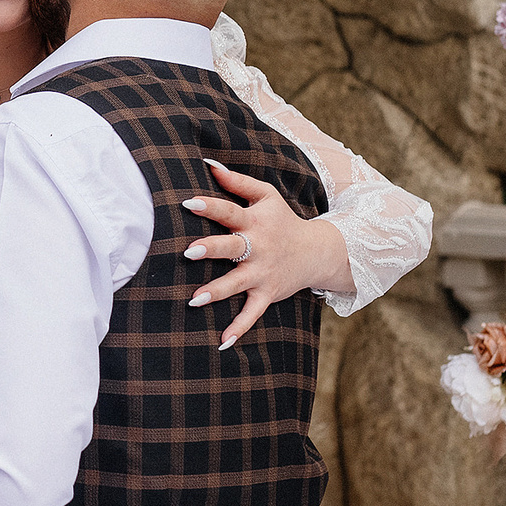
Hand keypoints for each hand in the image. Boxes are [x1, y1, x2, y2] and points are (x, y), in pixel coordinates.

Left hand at [180, 161, 347, 348]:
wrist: (317, 252)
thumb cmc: (281, 220)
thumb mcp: (266, 196)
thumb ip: (237, 181)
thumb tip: (208, 164)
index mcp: (255, 221)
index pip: (230, 211)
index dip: (210, 206)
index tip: (188, 203)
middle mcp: (258, 247)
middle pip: (232, 247)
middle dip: (211, 249)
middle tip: (188, 251)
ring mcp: (263, 273)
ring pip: (238, 283)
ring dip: (217, 291)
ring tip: (193, 300)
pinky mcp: (267, 293)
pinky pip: (253, 313)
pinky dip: (240, 328)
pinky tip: (222, 342)